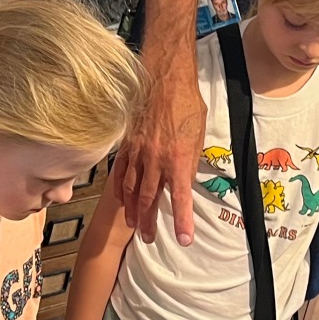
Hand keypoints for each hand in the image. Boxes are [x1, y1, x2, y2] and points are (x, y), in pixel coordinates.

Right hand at [112, 74, 205, 244]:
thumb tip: (185, 182)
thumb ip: (190, 162)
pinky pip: (121, 171)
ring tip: (134, 225)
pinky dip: (120, 188)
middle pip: (150, 199)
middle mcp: (156, 160)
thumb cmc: (186, 104)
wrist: (164, 80)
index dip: (182, 221)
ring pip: (133, 189)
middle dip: (150, 222)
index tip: (183, 239)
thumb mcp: (198, 136)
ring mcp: (139, 153)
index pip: (181, 198)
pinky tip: (121, 199)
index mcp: (179, 159)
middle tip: (148, 238)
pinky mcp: (127, 144)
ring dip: (133, 210)